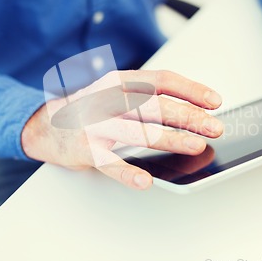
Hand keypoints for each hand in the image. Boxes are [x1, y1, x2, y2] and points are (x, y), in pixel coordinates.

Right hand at [21, 70, 223, 189]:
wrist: (46, 125)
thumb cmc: (90, 109)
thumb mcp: (117, 93)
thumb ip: (148, 97)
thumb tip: (193, 110)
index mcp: (119, 81)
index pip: (162, 79)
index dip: (191, 89)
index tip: (215, 101)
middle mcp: (108, 99)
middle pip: (155, 105)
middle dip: (189, 116)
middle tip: (214, 127)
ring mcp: (96, 124)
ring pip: (139, 131)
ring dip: (171, 139)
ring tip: (195, 146)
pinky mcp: (85, 149)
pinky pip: (110, 163)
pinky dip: (128, 173)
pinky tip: (146, 181)